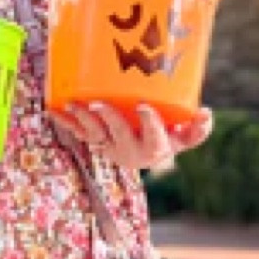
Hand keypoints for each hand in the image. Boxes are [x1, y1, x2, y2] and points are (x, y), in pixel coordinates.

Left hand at [50, 102, 213, 170]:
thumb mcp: (185, 137)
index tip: (143, 105)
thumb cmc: (168, 139)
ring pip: (95, 134)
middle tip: (99, 103)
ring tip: (73, 103)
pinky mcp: (96, 141)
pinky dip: (65, 121)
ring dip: (82, 120)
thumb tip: (206, 113)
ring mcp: (110, 146)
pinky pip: (79, 132)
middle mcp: (129, 151)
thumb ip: (197, 128)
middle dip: (108, 119)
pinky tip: (53, 108)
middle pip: (118, 135)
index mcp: (154, 149)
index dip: (148, 123)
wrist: (145, 155)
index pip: (153, 138)